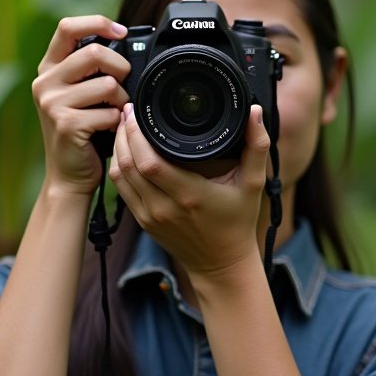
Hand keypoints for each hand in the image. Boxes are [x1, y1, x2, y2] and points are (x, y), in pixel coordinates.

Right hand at [32, 16, 131, 195]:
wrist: (68, 175)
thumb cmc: (83, 133)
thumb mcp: (80, 94)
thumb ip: (91, 70)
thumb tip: (124, 46)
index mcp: (49, 69)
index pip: (67, 27)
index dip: (98, 23)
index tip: (121, 32)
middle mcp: (45, 82)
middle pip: (96, 52)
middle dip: (121, 69)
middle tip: (123, 88)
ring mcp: (53, 103)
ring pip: (108, 85)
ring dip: (122, 101)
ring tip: (114, 115)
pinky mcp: (66, 124)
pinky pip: (109, 113)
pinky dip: (117, 124)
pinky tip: (108, 132)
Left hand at [109, 102, 271, 276]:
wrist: (221, 264)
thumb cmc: (238, 223)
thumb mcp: (254, 185)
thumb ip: (257, 147)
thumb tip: (254, 112)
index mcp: (190, 195)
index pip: (150, 161)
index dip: (138, 133)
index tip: (139, 111)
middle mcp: (164, 207)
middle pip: (129, 164)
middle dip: (124, 133)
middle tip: (128, 111)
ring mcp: (150, 217)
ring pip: (119, 176)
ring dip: (118, 148)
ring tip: (124, 126)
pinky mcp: (143, 222)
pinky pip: (121, 190)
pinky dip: (118, 167)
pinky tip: (124, 150)